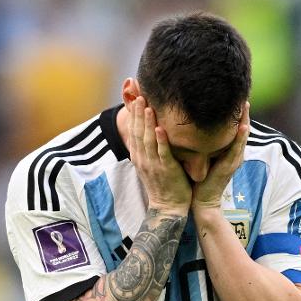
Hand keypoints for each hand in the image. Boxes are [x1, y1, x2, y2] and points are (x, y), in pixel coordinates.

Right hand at [129, 97, 191, 214]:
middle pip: (137, 131)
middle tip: (138, 94)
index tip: (133, 96)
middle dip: (137, 113)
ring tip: (146, 105)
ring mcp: (153, 164)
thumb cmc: (163, 183)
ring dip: (146, 122)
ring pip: (147, 140)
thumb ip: (150, 147)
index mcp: (139, 156)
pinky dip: (160, 141)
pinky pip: (162, 153)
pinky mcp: (166, 170)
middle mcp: (143, 158)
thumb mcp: (151, 163)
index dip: (132, 114)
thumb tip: (150, 130)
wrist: (168, 206)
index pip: (133, 131)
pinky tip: (159, 128)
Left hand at [191, 102, 249, 211]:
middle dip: (243, 113)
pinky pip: (236, 150)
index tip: (233, 95)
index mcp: (228, 150)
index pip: (234, 127)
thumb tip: (193, 125)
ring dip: (245, 121)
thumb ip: (202, 142)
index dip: (235, 112)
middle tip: (243, 94)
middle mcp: (234, 153)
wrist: (201, 200)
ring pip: (242, 136)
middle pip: (242, 128)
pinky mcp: (229, 167)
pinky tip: (242, 127)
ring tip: (246, 104)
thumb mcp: (202, 155)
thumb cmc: (199, 178)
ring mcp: (233, 160)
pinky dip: (240, 138)